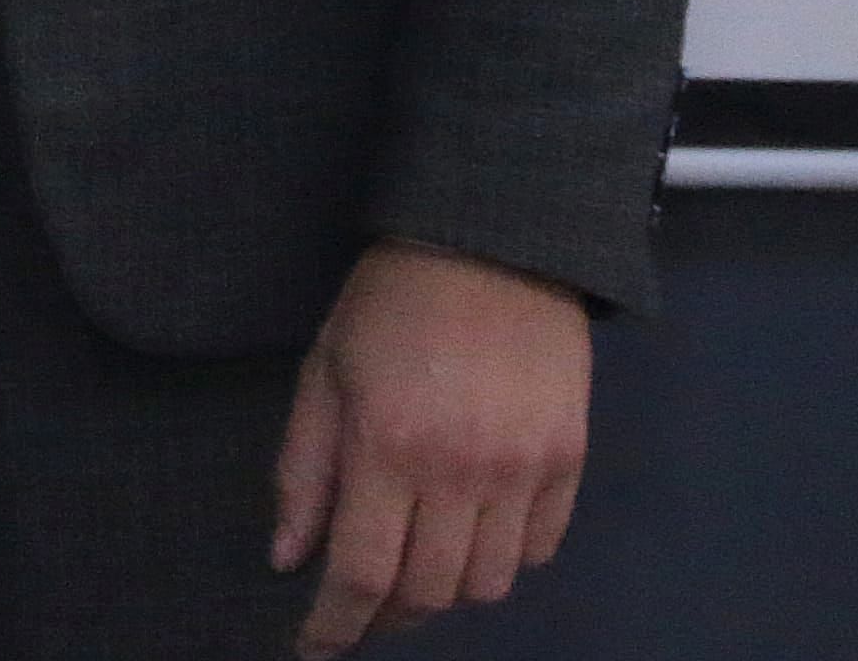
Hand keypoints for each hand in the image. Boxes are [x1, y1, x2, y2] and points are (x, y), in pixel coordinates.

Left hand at [270, 239, 592, 653]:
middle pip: (427, 593)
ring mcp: (522, 469)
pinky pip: (540, 550)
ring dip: (448, 590)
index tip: (317, 646)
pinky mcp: (569, 459)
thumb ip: (304, 468)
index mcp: (387, 446)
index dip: (336, 625)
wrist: (495, 237)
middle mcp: (459, 471)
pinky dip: (506, 559)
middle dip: (388, 614)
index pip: (361, 573)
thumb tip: (288, 558)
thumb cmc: (392, 301)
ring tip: (422, 562)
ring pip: (487, 584)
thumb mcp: (325, 370)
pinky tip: (477, 530)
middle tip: (366, 602)